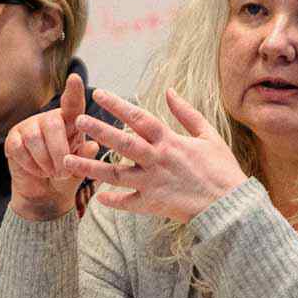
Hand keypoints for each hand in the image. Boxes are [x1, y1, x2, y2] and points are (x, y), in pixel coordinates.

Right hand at [5, 73, 98, 220]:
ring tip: (51, 173)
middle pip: (52, 123)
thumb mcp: (80, 169)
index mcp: (70, 122)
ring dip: (44, 161)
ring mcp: (28, 127)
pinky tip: (36, 170)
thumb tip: (92, 146)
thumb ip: (86, 158)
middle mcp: (49, 119)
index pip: (73, 103)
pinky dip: (29, 164)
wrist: (44, 196)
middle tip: (62, 172)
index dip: (73, 91)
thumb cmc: (66, 177)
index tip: (75, 78)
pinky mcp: (12, 139)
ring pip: (34, 138)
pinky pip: (18, 148)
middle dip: (59, 151)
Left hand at [64, 88, 246, 223]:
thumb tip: (169, 91)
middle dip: (98, 130)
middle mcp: (157, 160)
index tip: (99, 94)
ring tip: (67, 161)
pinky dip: (113, 201)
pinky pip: (128, 203)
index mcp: (170, 141)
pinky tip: (98, 198)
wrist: (230, 206)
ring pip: (115, 175)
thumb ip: (186, 113)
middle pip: (122, 143)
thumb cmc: (222, 169)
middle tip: (77, 120)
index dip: (118, 105)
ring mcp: (153, 183)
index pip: (139, 118)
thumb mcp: (208, 135)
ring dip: (90, 168)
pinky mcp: (153, 204)